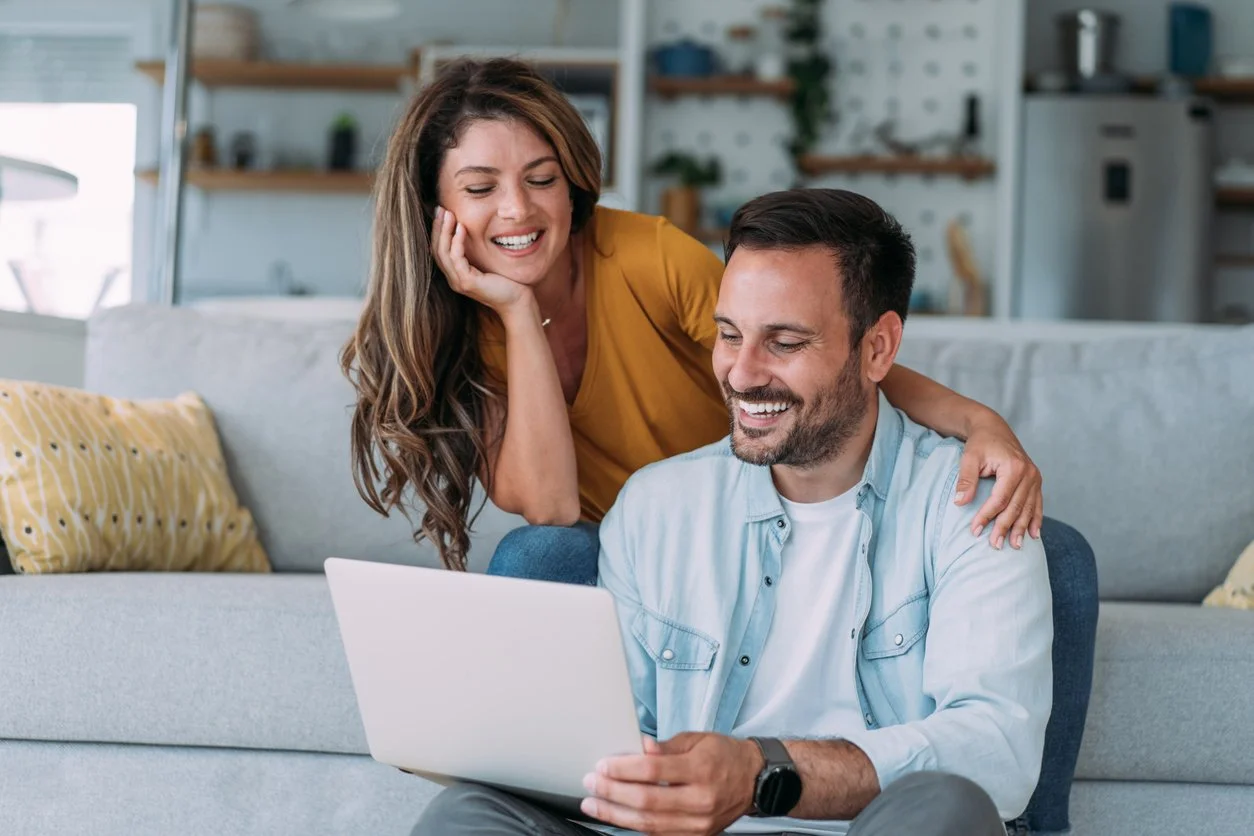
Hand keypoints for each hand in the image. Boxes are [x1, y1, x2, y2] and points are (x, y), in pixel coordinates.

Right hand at [431, 206, 531, 316]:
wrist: (517, 301)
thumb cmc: (506, 281)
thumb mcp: (487, 262)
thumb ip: (476, 250)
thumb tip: (470, 229)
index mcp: (456, 275)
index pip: (439, 251)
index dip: (437, 231)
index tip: (441, 212)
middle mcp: (454, 279)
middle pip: (436, 250)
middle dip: (437, 228)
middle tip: (440, 209)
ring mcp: (459, 282)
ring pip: (443, 253)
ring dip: (444, 231)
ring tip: (449, 214)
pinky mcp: (467, 282)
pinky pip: (456, 258)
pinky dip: (457, 241)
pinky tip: (462, 228)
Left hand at [581, 733, 761, 834]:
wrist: (755, 780)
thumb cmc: (724, 755)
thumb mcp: (697, 739)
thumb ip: (666, 747)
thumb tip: (639, 747)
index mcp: (701, 769)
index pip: (653, 770)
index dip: (623, 768)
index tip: (603, 764)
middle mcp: (701, 800)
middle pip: (647, 801)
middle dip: (612, 793)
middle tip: (591, 783)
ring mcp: (699, 823)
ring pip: (649, 824)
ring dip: (616, 815)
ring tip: (594, 805)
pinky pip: (659, 835)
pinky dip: (635, 827)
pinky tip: (618, 817)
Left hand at [954, 415, 1042, 549]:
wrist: (993, 429)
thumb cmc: (980, 443)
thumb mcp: (969, 458)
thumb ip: (966, 480)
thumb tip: (960, 503)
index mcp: (1013, 467)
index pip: (1000, 499)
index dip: (987, 516)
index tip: (975, 530)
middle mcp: (1029, 473)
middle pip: (1016, 507)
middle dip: (1005, 527)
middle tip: (995, 545)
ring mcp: (1035, 477)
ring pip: (1028, 508)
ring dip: (1021, 528)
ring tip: (1014, 546)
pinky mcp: (1036, 481)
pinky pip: (1037, 503)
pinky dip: (1035, 519)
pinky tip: (1033, 534)